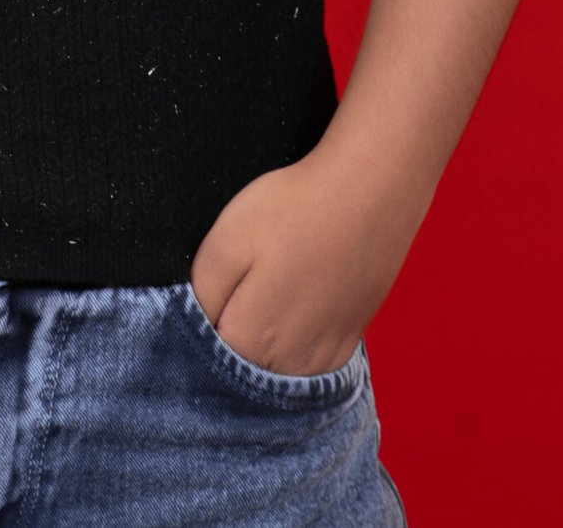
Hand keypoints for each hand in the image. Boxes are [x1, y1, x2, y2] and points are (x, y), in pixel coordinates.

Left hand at [188, 145, 416, 375]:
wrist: (369, 192)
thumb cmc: (292, 210)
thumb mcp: (226, 242)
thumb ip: (201, 297)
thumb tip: (193, 329)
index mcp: (251, 342)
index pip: (203, 361)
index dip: (196, 328)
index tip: (206, 294)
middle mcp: (290, 365)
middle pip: (239, 371)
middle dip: (226, 341)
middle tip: (234, 286)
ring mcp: (324, 358)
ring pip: (274, 371)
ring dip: (260, 346)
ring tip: (264, 292)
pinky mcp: (347, 343)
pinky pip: (307, 363)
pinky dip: (293, 345)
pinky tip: (292, 306)